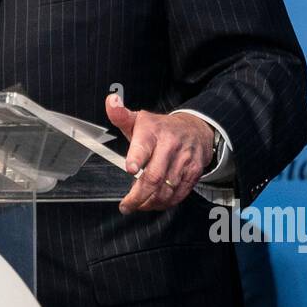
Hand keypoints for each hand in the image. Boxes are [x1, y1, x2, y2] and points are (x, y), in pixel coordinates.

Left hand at [105, 93, 214, 213]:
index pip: (144, 146)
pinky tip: (155, 203)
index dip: (136, 158)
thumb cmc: (160, 128)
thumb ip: (120, 114)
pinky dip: (166, 203)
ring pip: (166, 189)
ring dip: (150, 202)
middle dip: (138, 196)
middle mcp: (170, 145)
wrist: (195, 128)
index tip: (130, 169)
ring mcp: (184, 159)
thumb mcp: (139, 119)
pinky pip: (179, 193)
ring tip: (139, 205)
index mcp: (153, 131)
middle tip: (127, 205)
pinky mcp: (194, 171)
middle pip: (154, 176)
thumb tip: (111, 101)